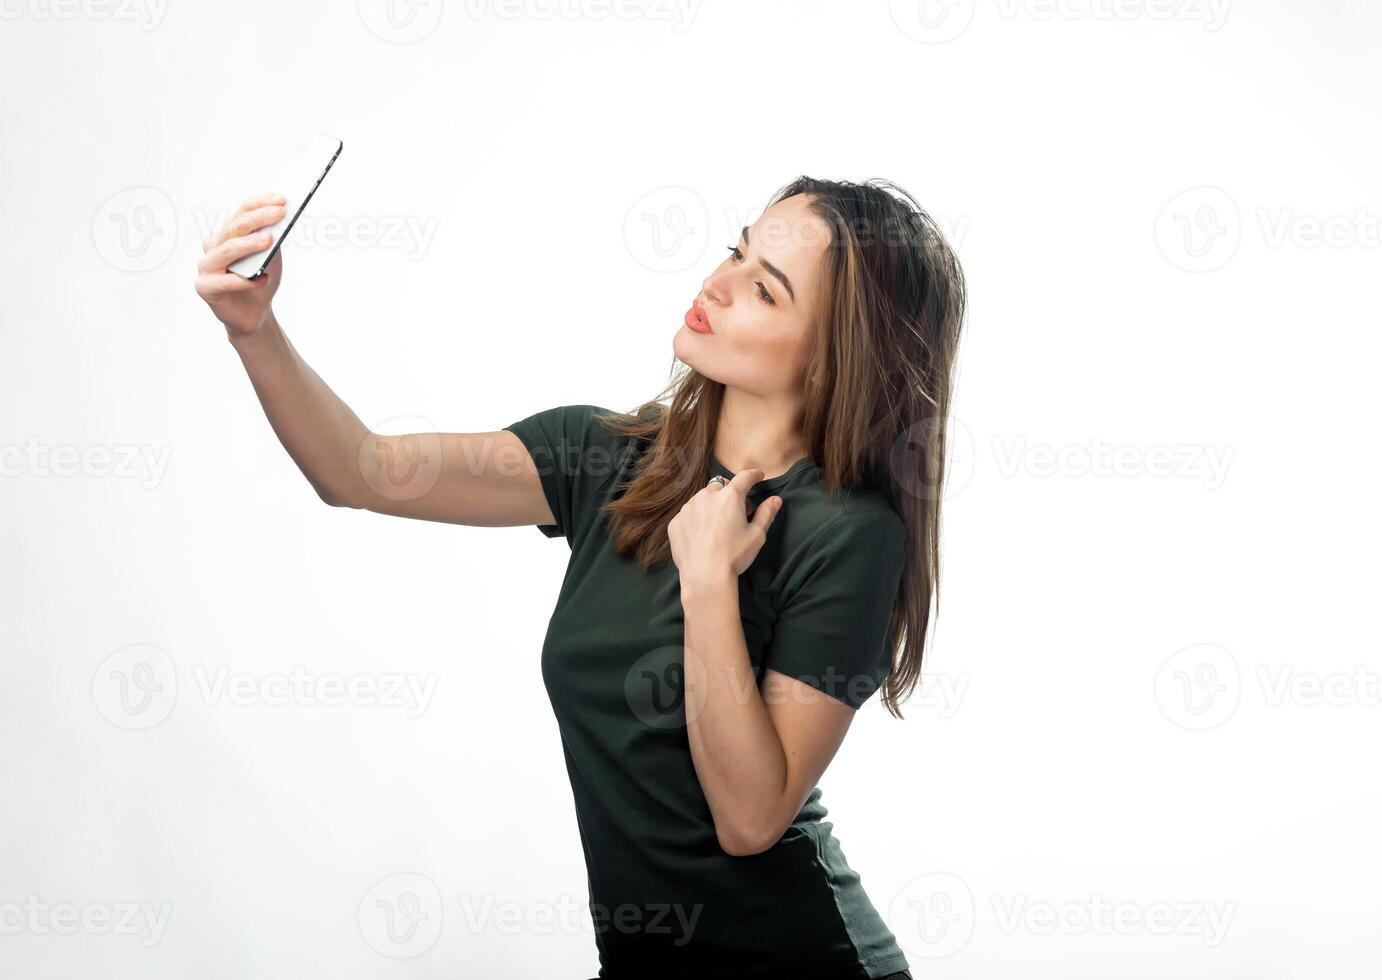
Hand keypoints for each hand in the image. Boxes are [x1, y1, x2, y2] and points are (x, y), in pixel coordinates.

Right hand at [194, 191, 286, 338]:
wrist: (254, 314)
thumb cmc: (260, 281)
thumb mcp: (271, 257)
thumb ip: (272, 238)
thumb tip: (280, 217)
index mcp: (227, 234)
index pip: (241, 212)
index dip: (260, 204)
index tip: (282, 200)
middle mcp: (213, 246)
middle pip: (234, 227)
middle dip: (258, 218)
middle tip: (280, 213)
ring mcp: (206, 266)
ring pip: (227, 250)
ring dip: (249, 244)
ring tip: (270, 240)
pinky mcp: (205, 287)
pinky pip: (225, 282)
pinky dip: (246, 281)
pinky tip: (264, 278)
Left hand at [668, 469, 782, 583]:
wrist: (705, 576)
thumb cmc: (734, 555)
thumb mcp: (757, 535)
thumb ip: (767, 513)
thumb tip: (776, 499)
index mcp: (730, 497)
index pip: (744, 477)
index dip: (753, 475)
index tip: (758, 477)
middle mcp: (707, 496)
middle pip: (720, 485)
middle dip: (729, 493)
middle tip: (737, 510)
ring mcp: (688, 508)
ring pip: (702, 498)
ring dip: (711, 504)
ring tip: (717, 524)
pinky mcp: (676, 522)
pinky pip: (688, 514)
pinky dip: (696, 519)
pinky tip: (702, 535)